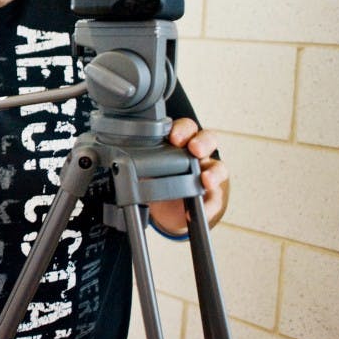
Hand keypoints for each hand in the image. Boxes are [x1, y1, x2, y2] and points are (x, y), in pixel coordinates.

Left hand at [149, 118, 229, 235]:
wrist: (165, 208)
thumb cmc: (157, 179)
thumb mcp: (146, 167)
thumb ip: (139, 161)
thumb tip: (120, 162)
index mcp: (180, 143)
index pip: (186, 128)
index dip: (182, 129)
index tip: (173, 137)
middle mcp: (197, 155)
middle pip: (208, 140)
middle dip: (202, 142)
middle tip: (194, 149)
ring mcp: (207, 175)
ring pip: (218, 167)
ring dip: (213, 172)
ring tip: (205, 179)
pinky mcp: (211, 197)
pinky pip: (214, 200)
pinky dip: (208, 205)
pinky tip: (200, 210)